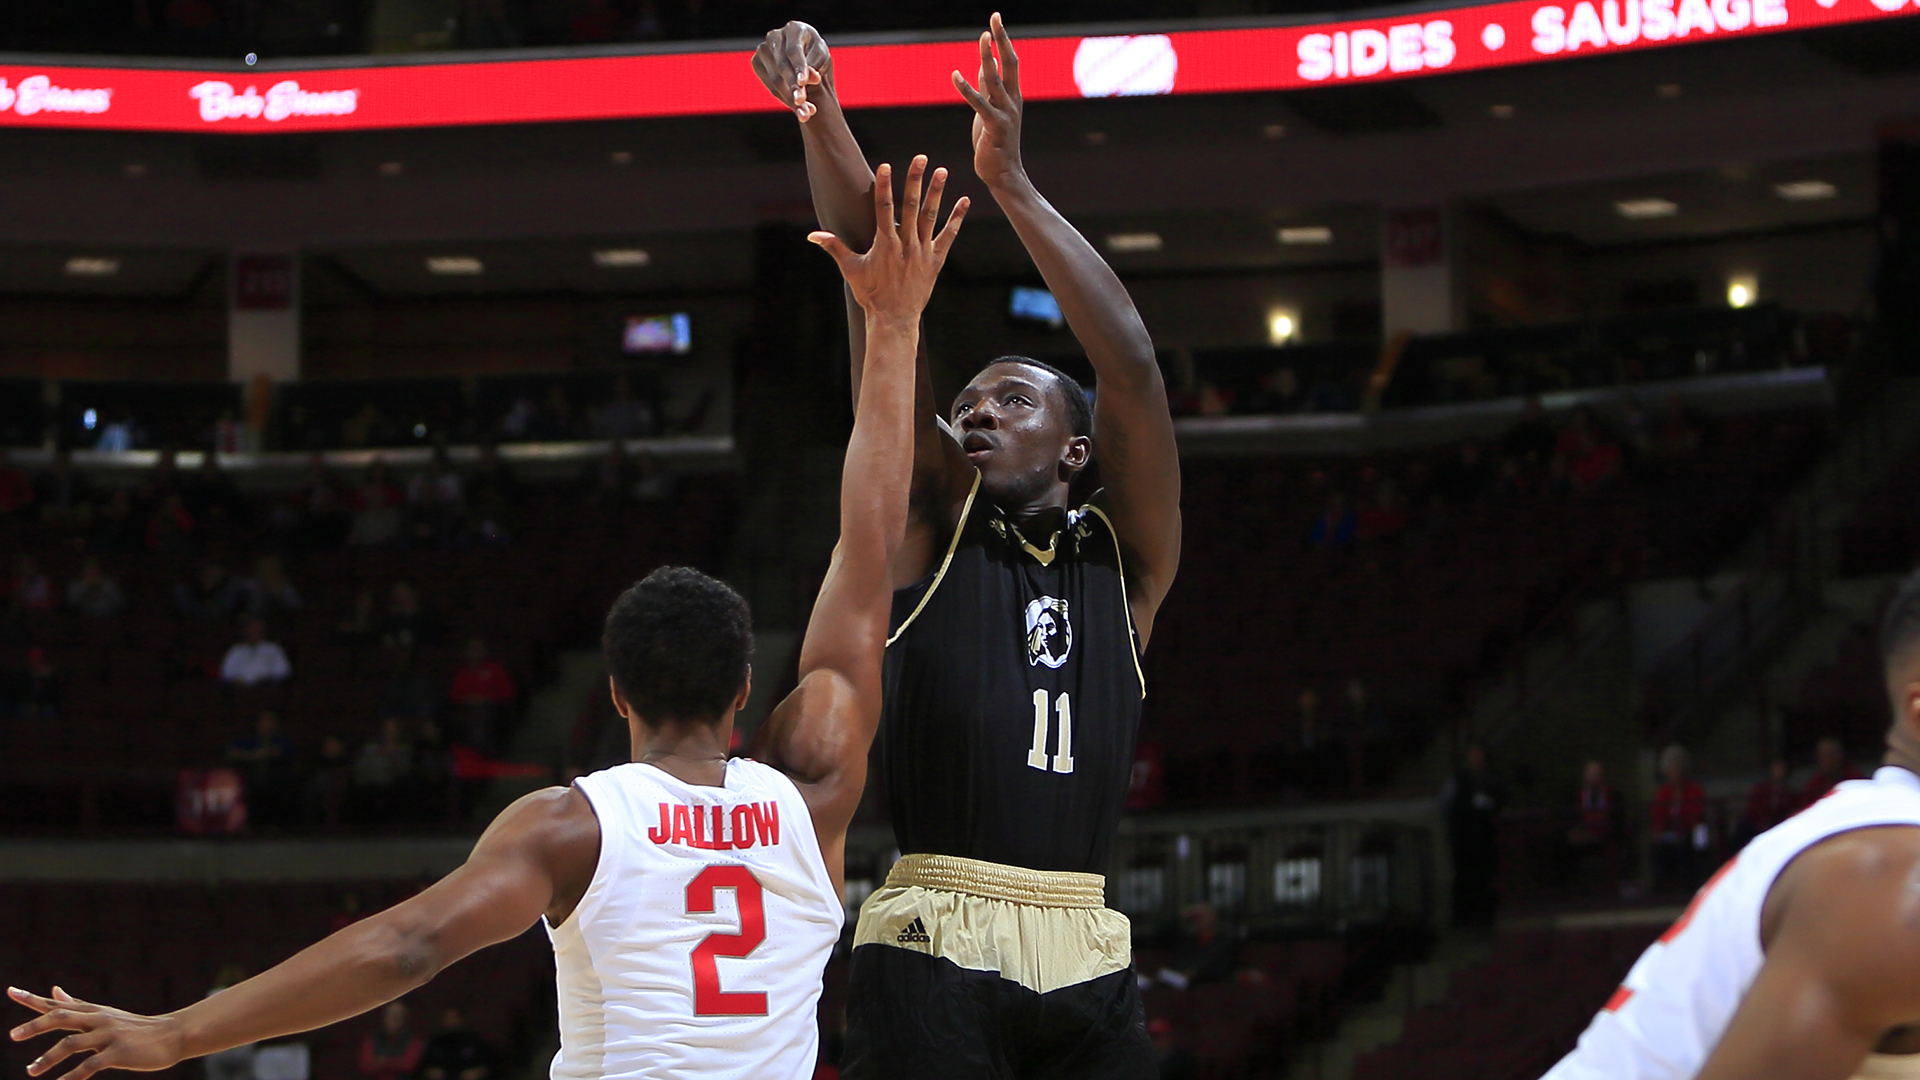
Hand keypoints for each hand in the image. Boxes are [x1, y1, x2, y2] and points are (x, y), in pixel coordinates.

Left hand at [9, 986, 185, 1079]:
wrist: (172, 1035)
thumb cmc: (135, 1028)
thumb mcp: (104, 1014)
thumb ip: (76, 1005)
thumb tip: (54, 990)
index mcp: (93, 1011)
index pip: (58, 1004)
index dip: (33, 999)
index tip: (10, 991)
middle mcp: (98, 1019)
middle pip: (62, 1017)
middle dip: (36, 1025)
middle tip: (14, 1035)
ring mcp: (109, 1035)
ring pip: (71, 1043)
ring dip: (48, 1058)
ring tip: (31, 1070)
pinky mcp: (118, 1053)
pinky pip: (89, 1065)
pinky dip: (72, 1077)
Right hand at [751, 21, 832, 121]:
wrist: (803, 57)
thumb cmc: (816, 55)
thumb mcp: (821, 58)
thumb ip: (816, 66)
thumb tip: (808, 80)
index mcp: (794, 29)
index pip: (794, 51)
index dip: (799, 67)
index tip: (803, 82)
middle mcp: (775, 36)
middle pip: (783, 66)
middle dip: (793, 87)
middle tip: (803, 104)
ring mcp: (763, 49)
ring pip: (775, 79)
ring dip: (790, 98)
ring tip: (805, 113)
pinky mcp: (757, 62)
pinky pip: (770, 85)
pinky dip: (784, 98)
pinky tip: (798, 109)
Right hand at [809, 157, 968, 322]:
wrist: (894, 318)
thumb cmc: (871, 294)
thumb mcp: (851, 270)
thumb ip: (834, 248)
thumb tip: (812, 235)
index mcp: (884, 243)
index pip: (883, 207)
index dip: (885, 185)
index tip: (886, 166)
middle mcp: (905, 244)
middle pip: (911, 205)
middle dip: (915, 180)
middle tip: (921, 158)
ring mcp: (922, 251)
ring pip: (931, 216)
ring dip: (936, 192)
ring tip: (942, 171)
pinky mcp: (935, 260)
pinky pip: (948, 236)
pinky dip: (956, 219)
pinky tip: (964, 201)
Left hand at [951, 13, 1024, 188]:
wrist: (1004, 174)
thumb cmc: (996, 143)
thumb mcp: (991, 111)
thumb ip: (988, 89)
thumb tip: (982, 65)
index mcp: (1013, 96)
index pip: (1010, 62)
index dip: (1003, 41)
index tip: (996, 20)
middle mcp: (1012, 101)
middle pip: (1008, 64)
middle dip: (1001, 41)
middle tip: (995, 18)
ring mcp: (1005, 114)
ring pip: (996, 80)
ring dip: (988, 58)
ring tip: (982, 38)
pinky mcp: (994, 127)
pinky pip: (979, 104)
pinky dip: (967, 88)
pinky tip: (955, 74)